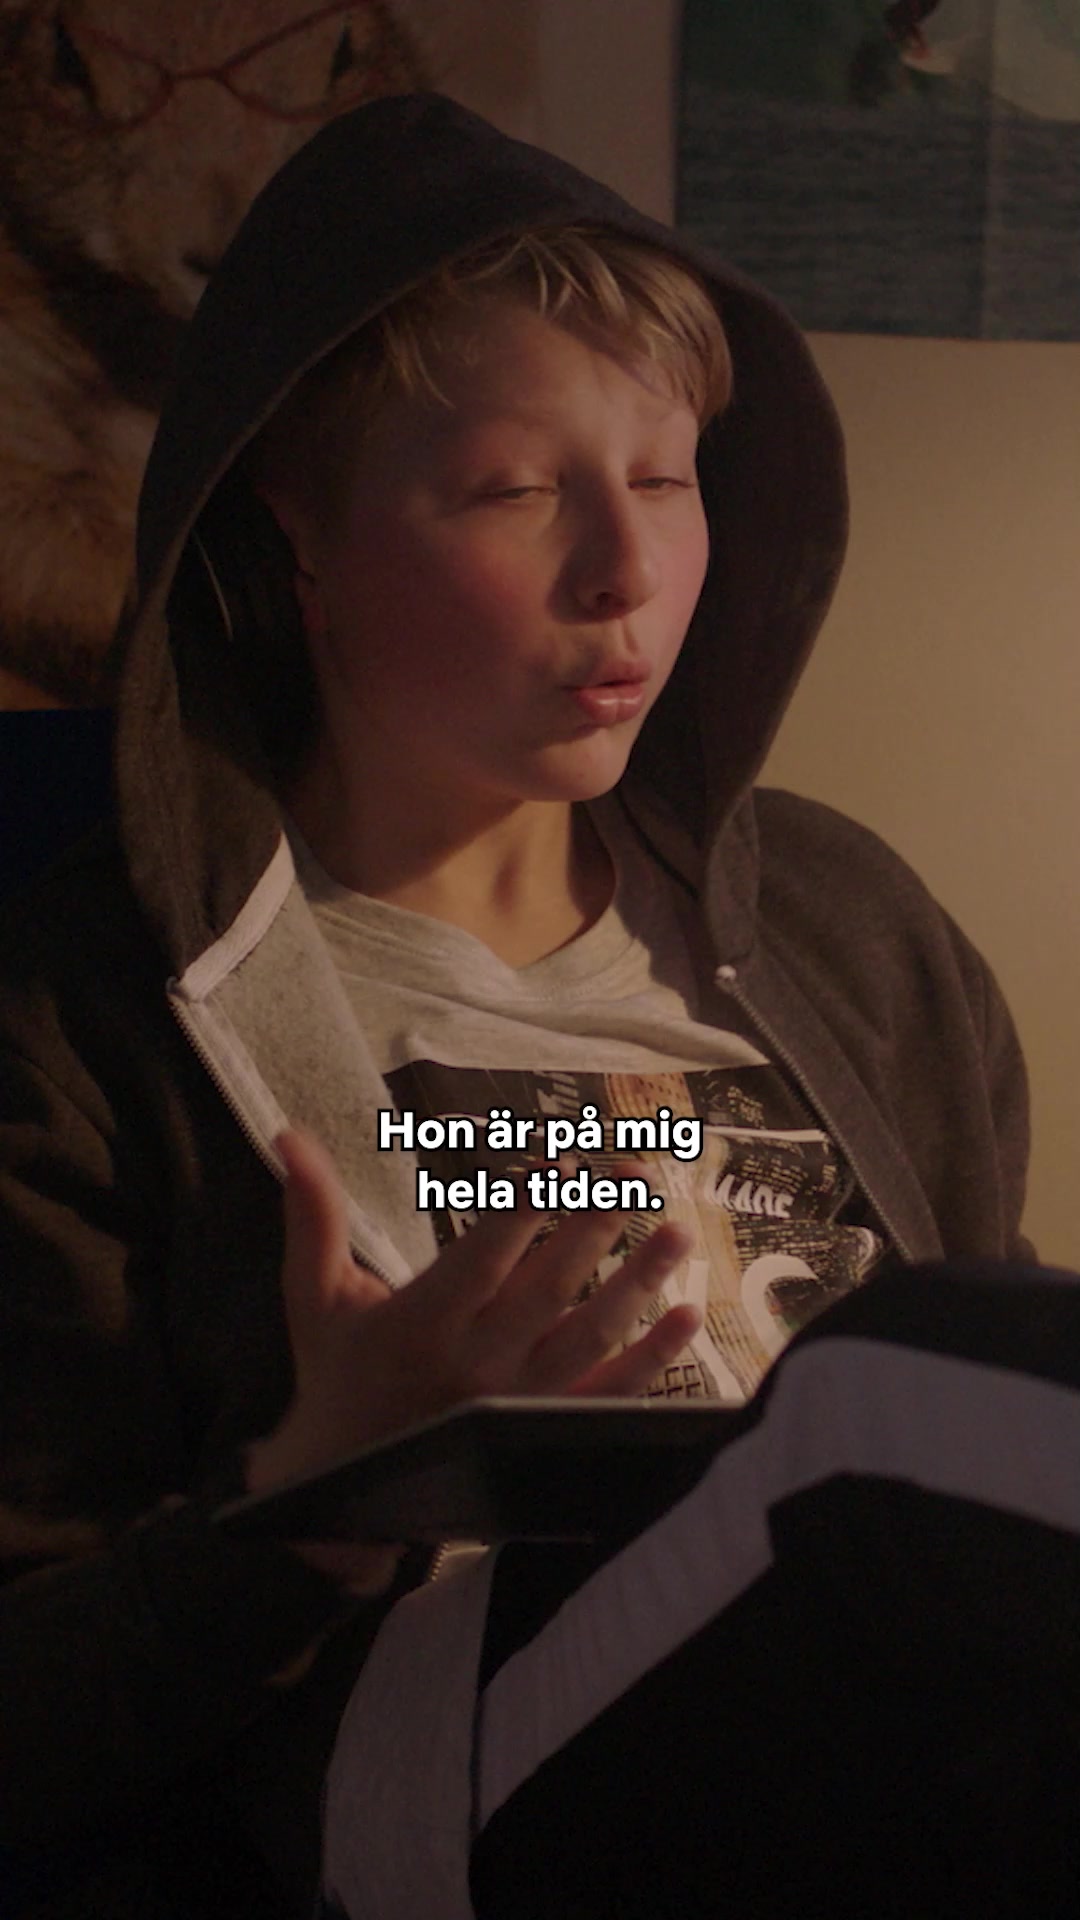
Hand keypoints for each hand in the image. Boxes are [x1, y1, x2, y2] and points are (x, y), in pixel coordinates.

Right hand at [248, 1128, 699, 1502]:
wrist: (343, 1490)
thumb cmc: (334, 1374)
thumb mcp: (313, 1295)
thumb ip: (311, 1213)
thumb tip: (288, 1135)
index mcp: (419, 1326)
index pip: (481, 1256)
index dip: (523, 1207)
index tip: (559, 1159)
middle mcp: (474, 1367)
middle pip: (548, 1287)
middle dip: (595, 1225)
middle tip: (635, 1172)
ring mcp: (519, 1406)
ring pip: (591, 1336)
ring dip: (639, 1282)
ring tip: (676, 1230)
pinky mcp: (546, 1433)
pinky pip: (610, 1395)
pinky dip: (655, 1359)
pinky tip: (687, 1314)